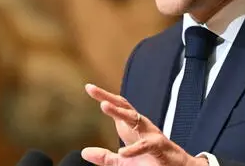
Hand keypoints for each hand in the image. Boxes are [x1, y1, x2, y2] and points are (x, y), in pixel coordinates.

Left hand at [82, 84, 208, 165]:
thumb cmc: (152, 163)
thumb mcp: (124, 161)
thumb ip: (106, 157)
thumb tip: (85, 152)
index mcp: (133, 128)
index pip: (118, 107)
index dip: (104, 96)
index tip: (89, 87)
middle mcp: (142, 127)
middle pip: (124, 107)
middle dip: (109, 98)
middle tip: (93, 90)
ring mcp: (151, 135)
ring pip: (135, 119)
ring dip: (120, 112)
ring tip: (104, 106)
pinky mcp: (159, 147)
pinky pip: (146, 145)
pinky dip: (135, 149)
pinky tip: (123, 151)